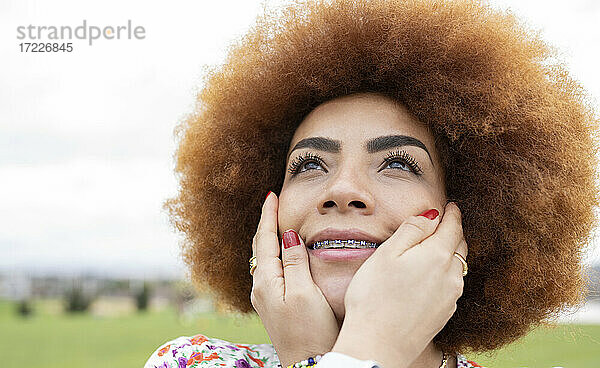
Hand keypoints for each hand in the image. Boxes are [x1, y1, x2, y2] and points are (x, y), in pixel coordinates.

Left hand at [250, 192, 339, 367]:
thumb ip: (295, 263)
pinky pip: (273, 271)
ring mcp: (267, 298)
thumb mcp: (305, 293)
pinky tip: (286, 253)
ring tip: (279, 222)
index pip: (264, 240)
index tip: (271, 195)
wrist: (308, 363)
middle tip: (273, 203)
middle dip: (267, 225)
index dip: (268, 216)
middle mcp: (261, 289)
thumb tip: (288, 236)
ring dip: (272, 239)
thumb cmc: (310, 331)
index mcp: (265, 282)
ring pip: (267, 259)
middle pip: (261, 248)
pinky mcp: (276, 306)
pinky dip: (278, 255)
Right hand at [332, 202, 467, 367]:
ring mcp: (450, 297)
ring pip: (458, 266)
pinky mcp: (444, 314)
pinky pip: (452, 284)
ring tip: (437, 246)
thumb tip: (431, 216)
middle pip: (460, 245)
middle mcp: (451, 276)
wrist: (378, 344)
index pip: (453, 227)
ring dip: (451, 252)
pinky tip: (432, 275)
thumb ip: (411, 230)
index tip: (450, 205)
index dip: (452, 213)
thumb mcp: (387, 253)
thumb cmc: (374, 297)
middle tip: (445, 221)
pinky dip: (446, 272)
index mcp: (438, 256)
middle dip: (454, 230)